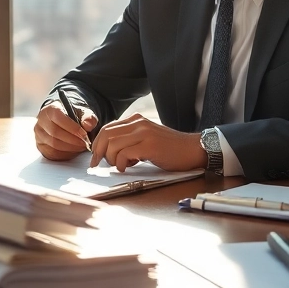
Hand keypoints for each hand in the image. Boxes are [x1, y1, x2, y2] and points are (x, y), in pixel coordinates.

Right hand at [34, 100, 98, 160]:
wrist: (63, 121)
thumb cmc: (72, 116)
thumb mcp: (82, 113)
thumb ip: (87, 117)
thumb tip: (88, 125)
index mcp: (49, 110)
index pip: (58, 117)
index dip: (72, 127)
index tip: (84, 133)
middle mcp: (41, 122)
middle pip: (55, 133)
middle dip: (73, 140)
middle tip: (85, 143)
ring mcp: (39, 135)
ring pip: (53, 145)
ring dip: (70, 148)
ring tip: (81, 146)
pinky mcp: (40, 146)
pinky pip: (52, 153)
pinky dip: (66, 154)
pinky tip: (74, 150)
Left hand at [89, 114, 205, 171]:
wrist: (193, 149)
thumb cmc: (170, 148)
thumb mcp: (147, 138)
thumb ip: (130, 139)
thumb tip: (109, 151)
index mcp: (136, 120)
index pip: (107, 128)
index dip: (97, 143)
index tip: (95, 157)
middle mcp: (138, 123)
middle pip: (106, 135)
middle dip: (98, 152)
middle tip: (98, 165)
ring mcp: (144, 134)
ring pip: (113, 144)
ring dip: (111, 159)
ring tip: (121, 165)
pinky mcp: (150, 146)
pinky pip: (124, 153)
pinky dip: (121, 163)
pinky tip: (127, 167)